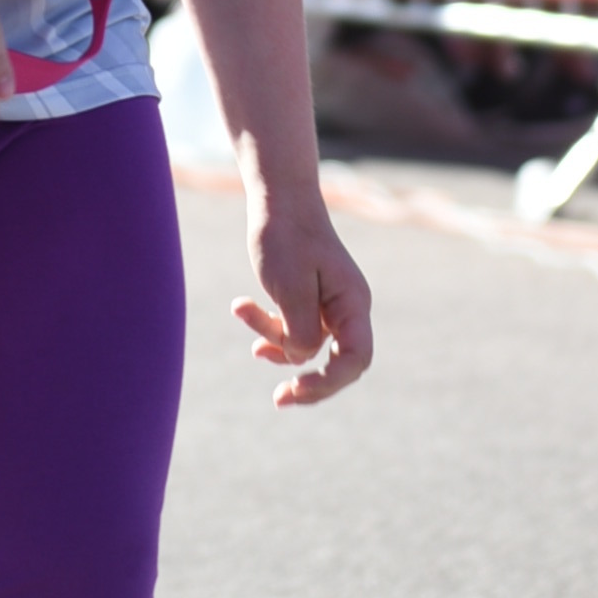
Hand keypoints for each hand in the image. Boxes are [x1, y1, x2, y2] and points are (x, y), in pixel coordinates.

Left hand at [233, 194, 374, 407]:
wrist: (278, 198)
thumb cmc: (286, 236)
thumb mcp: (290, 286)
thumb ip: (300, 329)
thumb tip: (301, 358)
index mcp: (353, 303)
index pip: (356, 359)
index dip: (329, 381)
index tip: (296, 388)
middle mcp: (347, 309)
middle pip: (337, 363)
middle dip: (307, 381)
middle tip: (279, 399)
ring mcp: (329, 306)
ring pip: (306, 345)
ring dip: (273, 338)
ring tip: (242, 309)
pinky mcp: (308, 301)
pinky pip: (292, 328)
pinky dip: (268, 325)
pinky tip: (241, 307)